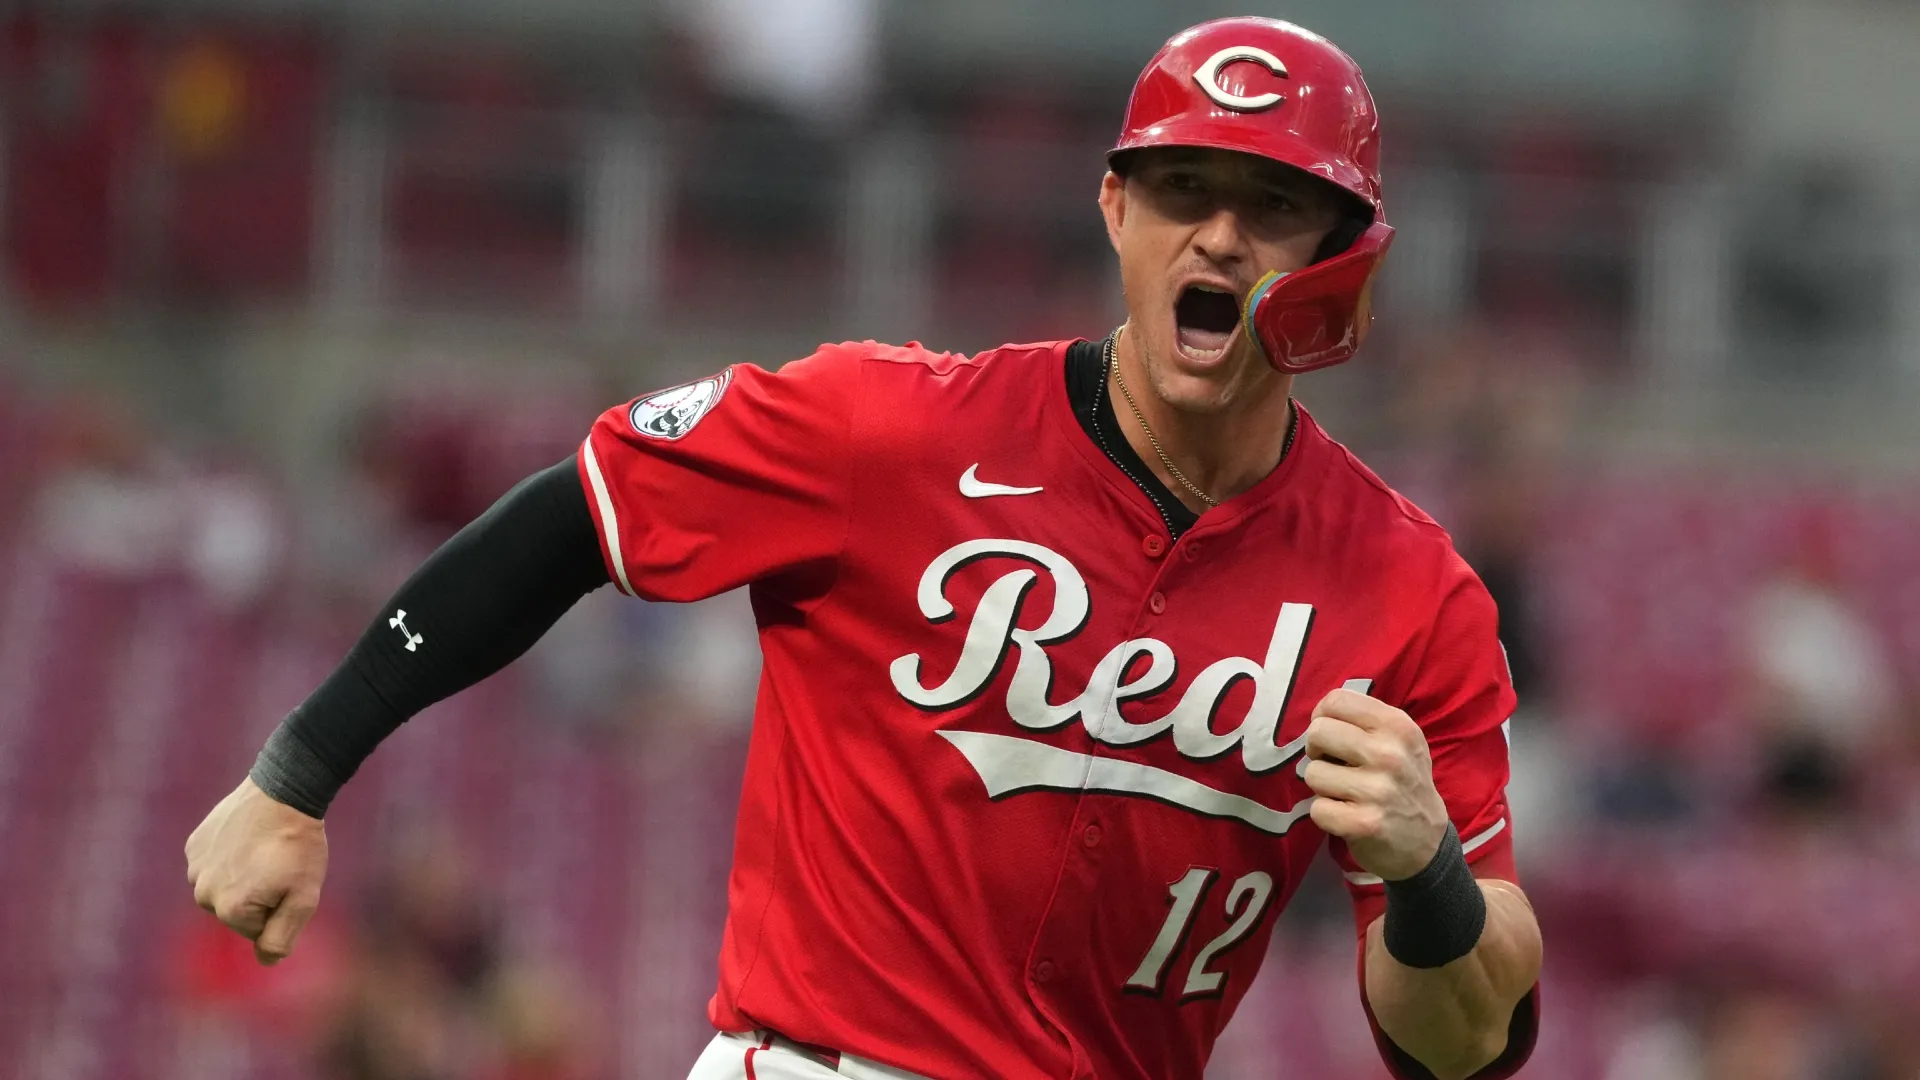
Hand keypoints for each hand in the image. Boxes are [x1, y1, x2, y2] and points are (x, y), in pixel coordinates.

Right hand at [184, 777, 328, 964]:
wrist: (283, 792)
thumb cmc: (298, 846)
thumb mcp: (304, 898)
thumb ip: (282, 936)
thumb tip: (266, 962)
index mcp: (231, 910)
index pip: (258, 930)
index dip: (281, 908)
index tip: (290, 881)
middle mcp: (203, 893)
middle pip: (237, 911)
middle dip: (260, 895)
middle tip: (279, 864)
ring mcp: (195, 867)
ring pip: (224, 887)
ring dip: (243, 876)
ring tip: (264, 850)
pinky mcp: (194, 844)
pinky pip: (213, 864)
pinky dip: (229, 856)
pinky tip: (247, 838)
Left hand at [1302, 688, 1448, 881]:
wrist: (1427, 841)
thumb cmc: (1402, 782)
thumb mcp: (1399, 741)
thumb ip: (1363, 721)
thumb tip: (1317, 715)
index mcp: (1398, 726)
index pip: (1337, 700)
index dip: (1323, 717)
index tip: (1332, 737)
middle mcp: (1390, 754)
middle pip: (1317, 732)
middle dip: (1317, 751)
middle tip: (1335, 766)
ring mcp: (1378, 790)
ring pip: (1312, 772)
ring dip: (1322, 786)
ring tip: (1346, 793)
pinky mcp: (1364, 824)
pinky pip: (1317, 809)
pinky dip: (1325, 815)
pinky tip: (1347, 815)